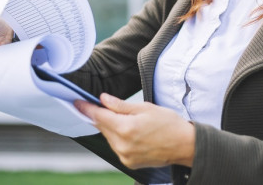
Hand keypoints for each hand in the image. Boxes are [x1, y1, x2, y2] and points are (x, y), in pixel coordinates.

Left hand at [76, 93, 194, 168]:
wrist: (184, 145)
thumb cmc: (168, 123)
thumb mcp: (145, 108)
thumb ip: (121, 105)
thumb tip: (103, 99)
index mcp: (126, 128)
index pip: (99, 116)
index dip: (87, 108)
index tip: (77, 103)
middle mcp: (122, 145)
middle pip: (103, 127)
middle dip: (102, 116)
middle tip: (109, 107)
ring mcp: (125, 156)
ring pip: (109, 137)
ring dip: (111, 127)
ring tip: (129, 120)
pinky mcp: (128, 163)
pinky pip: (116, 147)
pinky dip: (118, 138)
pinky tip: (131, 132)